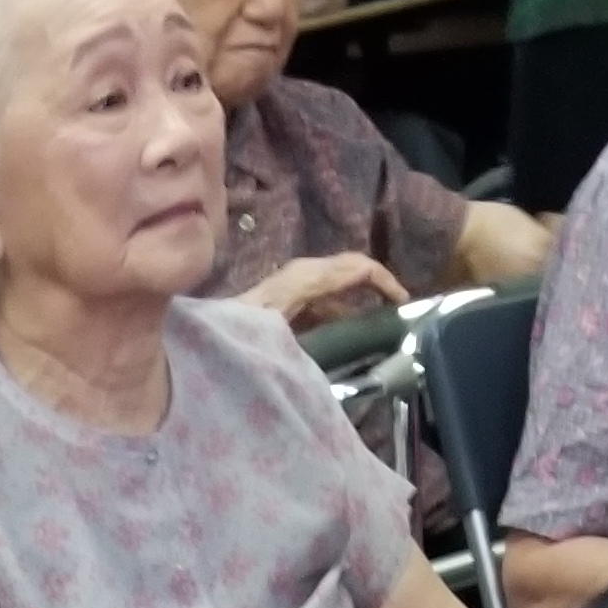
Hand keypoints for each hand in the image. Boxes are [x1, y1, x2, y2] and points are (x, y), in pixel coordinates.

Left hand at [247, 250, 406, 333]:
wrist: (203, 339)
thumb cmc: (237, 339)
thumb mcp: (278, 339)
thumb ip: (315, 336)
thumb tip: (348, 341)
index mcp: (305, 277)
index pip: (358, 267)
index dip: (386, 281)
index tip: (405, 303)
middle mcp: (301, 272)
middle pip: (351, 266)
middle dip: (379, 283)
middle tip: (401, 309)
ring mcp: (292, 282)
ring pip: (338, 278)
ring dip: (361, 294)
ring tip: (384, 319)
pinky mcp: (285, 297)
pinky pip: (323, 295)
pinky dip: (342, 306)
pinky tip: (351, 328)